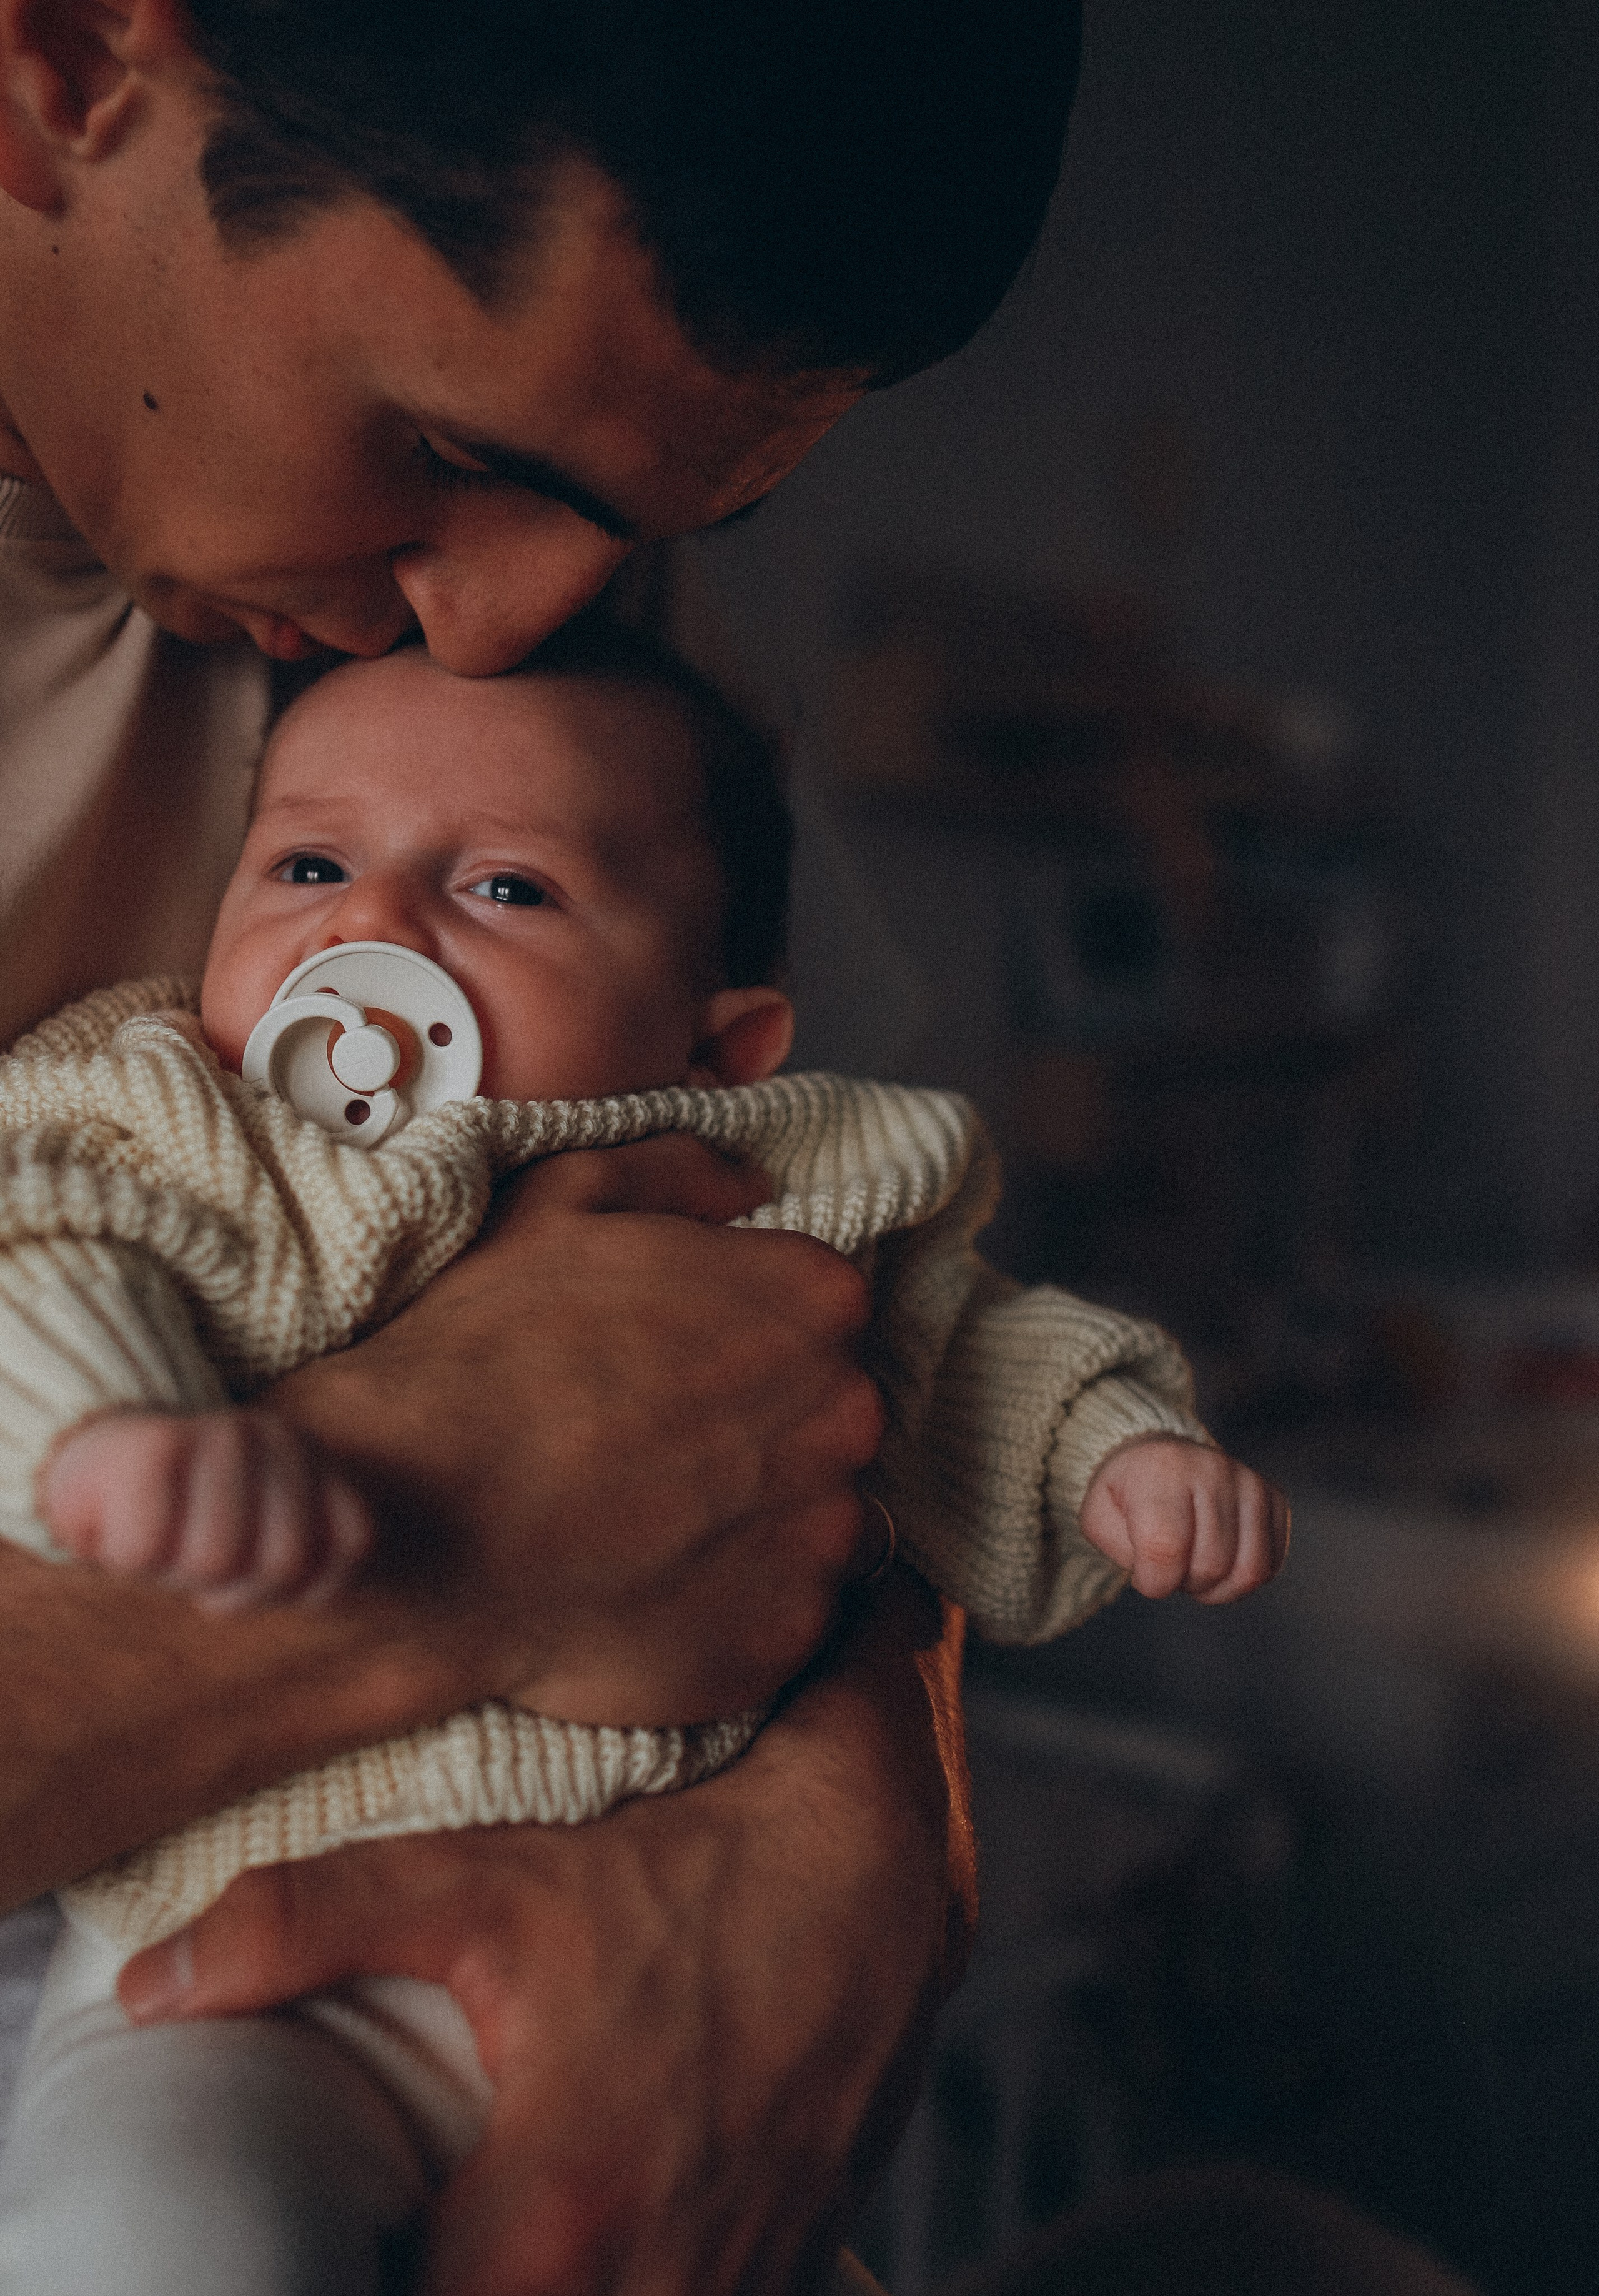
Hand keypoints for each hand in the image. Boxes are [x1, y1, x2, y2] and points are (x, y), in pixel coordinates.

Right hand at [41, 1408, 372, 1610]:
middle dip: (233, 1589)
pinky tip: (122, 1528)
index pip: (351, 1544)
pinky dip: (127, 1558)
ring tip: (161, 1543)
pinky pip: (149, 1549)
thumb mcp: (259, 1535)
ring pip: (215, 1559)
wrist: (90, 1462)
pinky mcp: (156, 1446)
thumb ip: (308, 1556)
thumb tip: (315, 1583)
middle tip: (194, 1562)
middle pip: (283, 1563)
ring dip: (175, 1572)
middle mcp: (274, 1437)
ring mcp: (219, 1433)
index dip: (303, 1588)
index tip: (253, 1575)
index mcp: (311, 1457)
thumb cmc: (180, 1518)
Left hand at [119, 1574, 972, 2295]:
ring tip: (489, 2228)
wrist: (870, 1874)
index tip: (334, 2244)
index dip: (340, 2292)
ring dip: (537, 2293)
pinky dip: (618, 2292)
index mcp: (551, 2228)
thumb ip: (305, 1924)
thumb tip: (152, 1982)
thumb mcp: (487, 1883)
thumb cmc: (676, 1877)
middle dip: (432, 2285)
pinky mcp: (778, 2284)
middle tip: (409, 2224)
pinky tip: (592, 2238)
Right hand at [265, 1133, 884, 1723]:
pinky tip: (647, 1585)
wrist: (416, 1521)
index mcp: (815, 1299)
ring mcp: (824, 1534)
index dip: (744, 1332)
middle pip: (831, 1413)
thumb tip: (749, 1184)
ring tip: (651, 1519)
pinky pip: (782, 1610)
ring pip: (819, 1515)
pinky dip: (729, 1603)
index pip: (821, 1309)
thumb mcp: (564, 1199)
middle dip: (761, 1424)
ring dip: (756, 1516)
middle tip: (655, 1441)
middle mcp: (847, 1415)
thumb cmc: (485, 1355)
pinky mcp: (787, 1636)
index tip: (678, 1359)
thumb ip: (680, 1171)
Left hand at [1078, 1437, 1288, 1602]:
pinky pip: (1270, 1564)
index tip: (1144, 1574)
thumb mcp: (1098, 1516)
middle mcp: (1214, 1469)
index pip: (1165, 1550)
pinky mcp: (1274, 1498)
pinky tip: (1220, 1560)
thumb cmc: (1127, 1492)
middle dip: (1184, 1583)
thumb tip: (1164, 1570)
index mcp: (1162, 1469)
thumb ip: (1121, 1549)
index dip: (1153, 1581)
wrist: (1158, 1457)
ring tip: (1194, 1567)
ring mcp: (1250, 1482)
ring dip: (1216, 1588)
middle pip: (1210, 1567)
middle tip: (1169, 1564)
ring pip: (1248, 1572)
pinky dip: (1241, 1578)